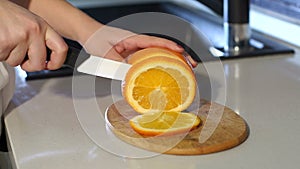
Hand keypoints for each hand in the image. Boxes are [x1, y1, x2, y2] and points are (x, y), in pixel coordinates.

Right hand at [0, 1, 67, 70]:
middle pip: (38, 63)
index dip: (57, 62)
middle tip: (22, 60)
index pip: (61, 48)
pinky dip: (0, 54)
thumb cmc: (6, 14)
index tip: (50, 66)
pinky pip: (3, 59)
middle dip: (29, 66)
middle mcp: (34, 31)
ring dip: (10, 56)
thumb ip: (39, 38)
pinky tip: (1, 42)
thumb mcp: (29, 23)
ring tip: (6, 41)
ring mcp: (20, 37)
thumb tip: (45, 57)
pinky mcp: (5, 42)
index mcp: (42, 26)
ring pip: (17, 62)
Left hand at [83, 26, 197, 66]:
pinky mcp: (134, 54)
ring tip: (184, 71)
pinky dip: (159, 65)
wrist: (88, 35)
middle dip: (178, 55)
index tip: (181, 51)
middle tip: (190, 65)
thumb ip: (119, 65)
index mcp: (133, 38)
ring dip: (171, 61)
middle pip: (163, 48)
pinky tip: (164, 73)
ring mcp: (137, 49)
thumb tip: (132, 75)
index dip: (169, 46)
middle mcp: (138, 43)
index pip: (155, 41)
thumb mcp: (105, 53)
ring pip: (158, 54)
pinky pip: (149, 59)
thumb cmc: (96, 38)